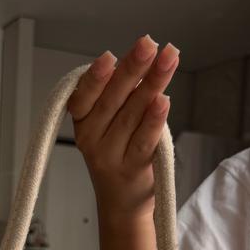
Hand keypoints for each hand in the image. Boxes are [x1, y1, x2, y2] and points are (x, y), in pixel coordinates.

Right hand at [67, 34, 179, 219]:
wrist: (121, 205)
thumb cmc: (118, 155)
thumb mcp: (109, 125)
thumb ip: (119, 96)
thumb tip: (143, 57)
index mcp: (82, 124)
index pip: (83, 97)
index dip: (95, 77)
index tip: (109, 56)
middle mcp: (92, 140)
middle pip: (113, 100)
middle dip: (132, 69)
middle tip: (149, 44)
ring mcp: (111, 157)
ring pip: (132, 115)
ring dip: (151, 84)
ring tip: (167, 60)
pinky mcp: (132, 170)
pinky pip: (144, 141)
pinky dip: (154, 120)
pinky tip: (164, 100)